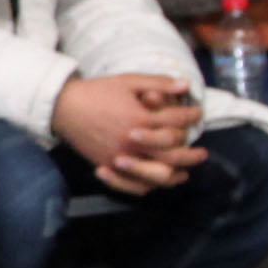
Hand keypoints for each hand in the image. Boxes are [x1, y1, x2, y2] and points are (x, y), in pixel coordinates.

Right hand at [58, 76, 205, 195]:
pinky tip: (158, 181)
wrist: (64, 107)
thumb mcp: (129, 81)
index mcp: (141, 119)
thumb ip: (159, 83)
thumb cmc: (97, 91)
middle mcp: (134, 142)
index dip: (191, 116)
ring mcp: (121, 158)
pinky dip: (150, 186)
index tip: (198, 114)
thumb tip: (186, 85)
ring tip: (186, 172)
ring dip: (176, 174)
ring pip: (157, 175)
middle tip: (203, 153)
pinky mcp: (109, 167)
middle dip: (192, 154)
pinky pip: (134, 185)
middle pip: (173, 154)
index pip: (177, 121)